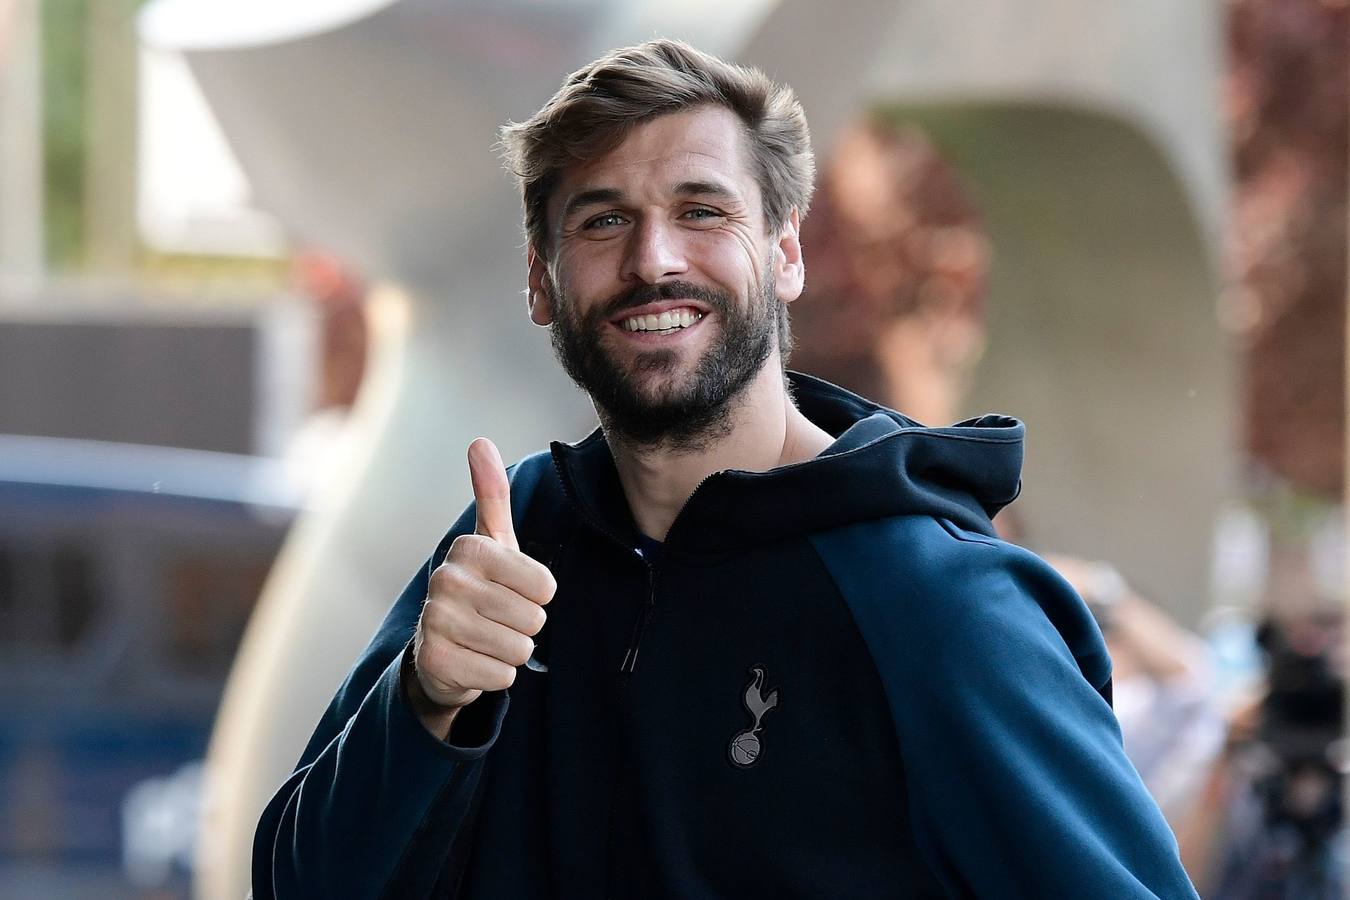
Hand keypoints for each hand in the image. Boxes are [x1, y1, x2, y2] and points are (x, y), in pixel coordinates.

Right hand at [408, 438, 555, 735]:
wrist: (440, 647)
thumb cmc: (481, 588)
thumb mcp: (492, 542)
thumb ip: (491, 494)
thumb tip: (479, 441)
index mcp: (469, 548)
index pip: (545, 585)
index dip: (539, 595)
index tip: (513, 590)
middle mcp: (446, 580)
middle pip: (534, 619)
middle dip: (526, 626)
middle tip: (499, 619)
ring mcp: (436, 622)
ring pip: (520, 650)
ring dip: (513, 652)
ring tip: (488, 640)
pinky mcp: (436, 662)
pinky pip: (502, 677)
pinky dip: (497, 676)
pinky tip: (476, 661)